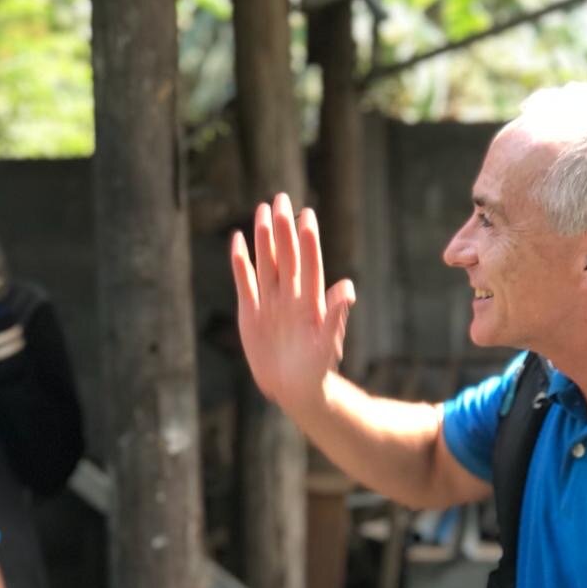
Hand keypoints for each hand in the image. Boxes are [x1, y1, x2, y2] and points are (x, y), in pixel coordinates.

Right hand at [230, 192, 355, 413]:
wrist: (294, 389)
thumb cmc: (317, 369)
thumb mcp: (328, 344)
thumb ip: (336, 316)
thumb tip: (348, 288)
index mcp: (311, 301)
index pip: (309, 263)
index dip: (307, 240)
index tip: (306, 214)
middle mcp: (291, 295)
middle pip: (286, 256)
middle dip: (283, 228)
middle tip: (281, 198)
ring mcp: (270, 302)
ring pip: (266, 263)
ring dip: (263, 238)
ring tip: (262, 210)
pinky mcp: (251, 312)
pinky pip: (245, 282)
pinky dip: (241, 262)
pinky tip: (238, 240)